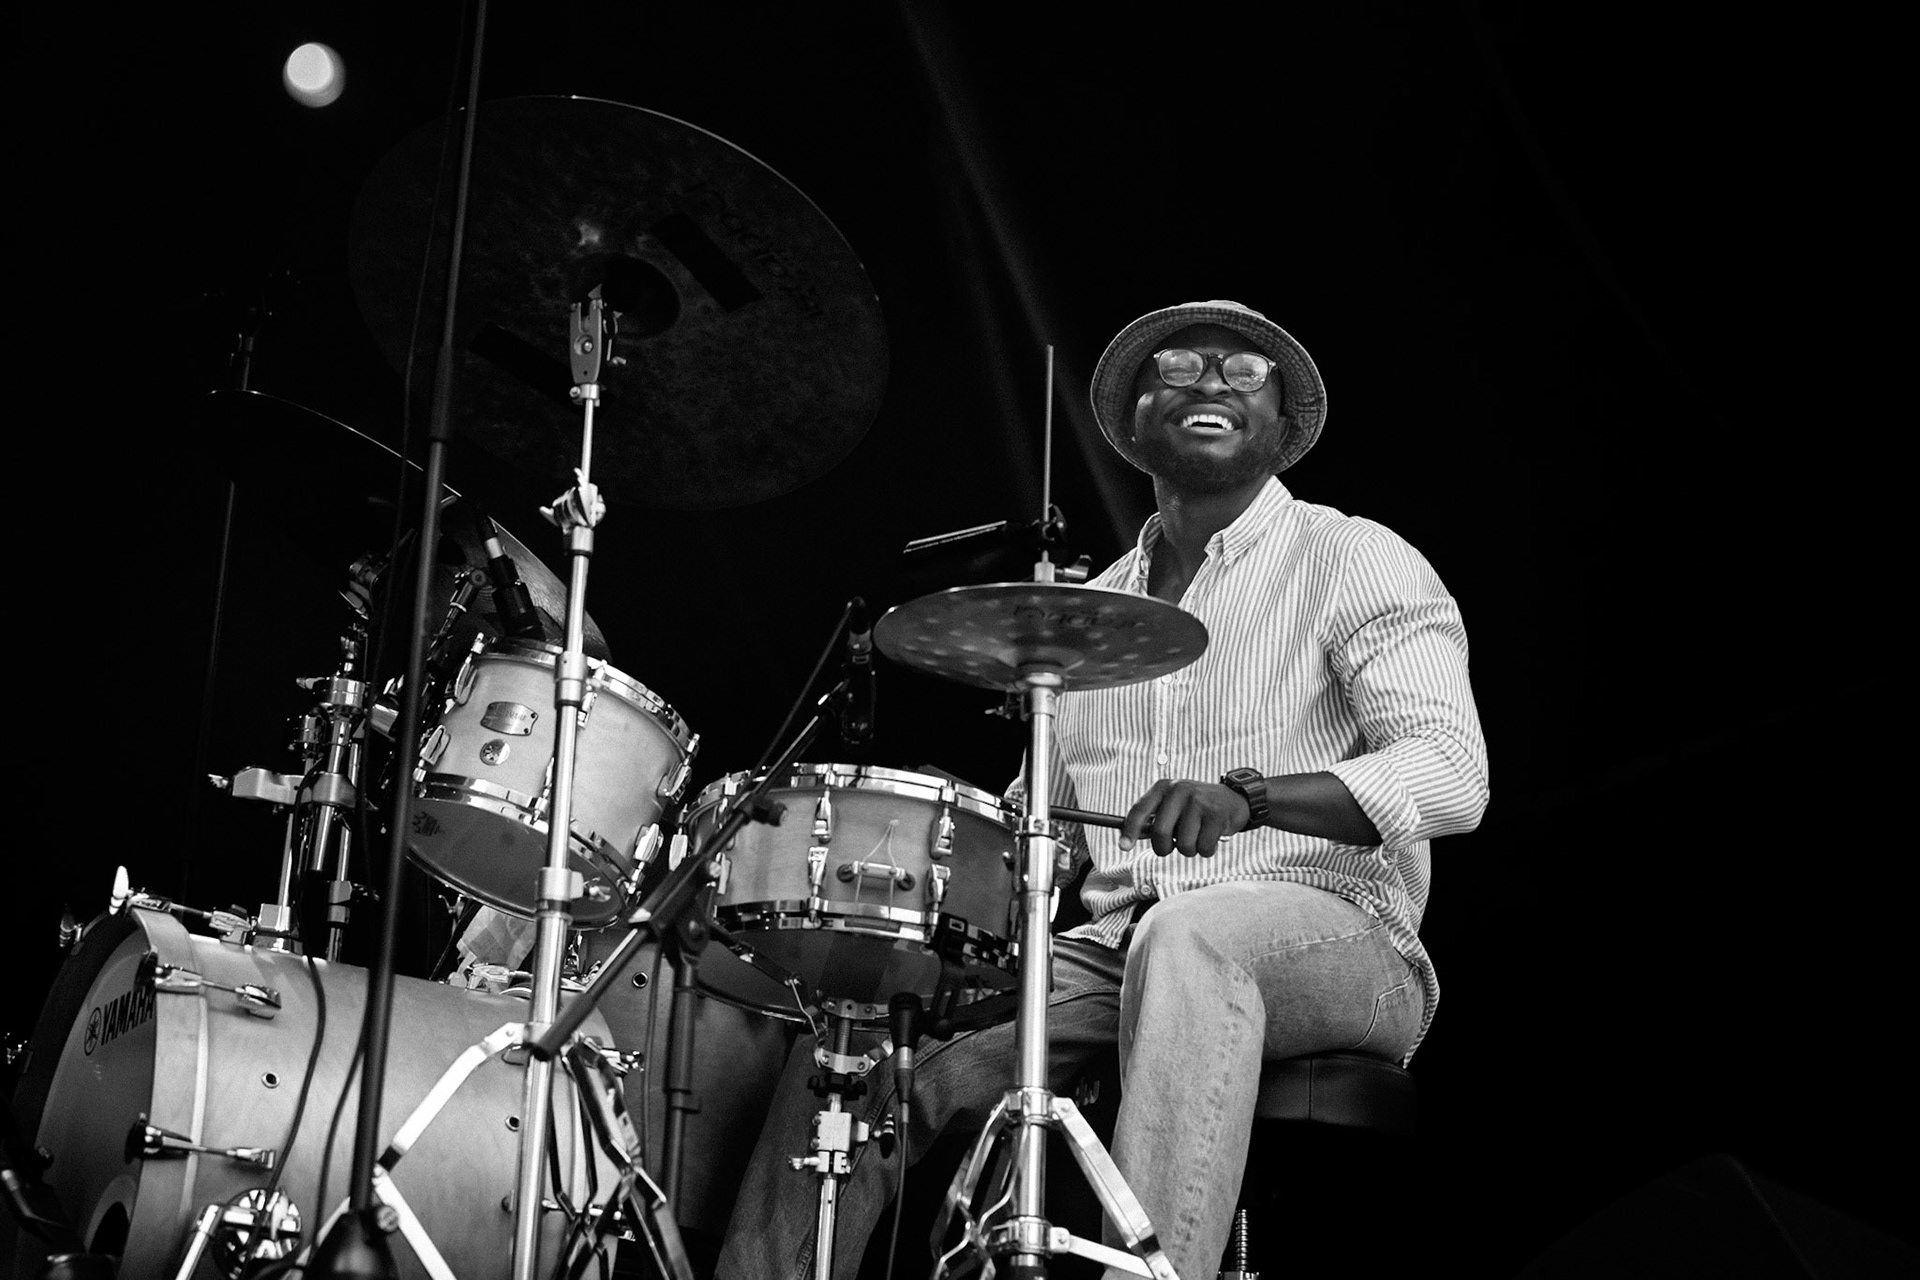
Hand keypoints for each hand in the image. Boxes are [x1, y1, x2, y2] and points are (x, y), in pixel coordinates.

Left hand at [1118, 779, 1250, 857]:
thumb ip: (1153, 820)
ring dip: (1190, 850)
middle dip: (1164, 848)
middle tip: (1174, 847)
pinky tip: (1212, 836)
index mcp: (1163, 787)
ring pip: (1183, 845)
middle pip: (1160, 833)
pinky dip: (1207, 850)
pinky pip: (1204, 848)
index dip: (1129, 830)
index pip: (1140, 810)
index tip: (1123, 847)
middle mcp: (1179, 790)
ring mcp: (1199, 800)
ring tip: (1198, 836)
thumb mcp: (1173, 806)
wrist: (1234, 800)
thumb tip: (1127, 840)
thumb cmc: (1196, 809)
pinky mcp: (1217, 813)